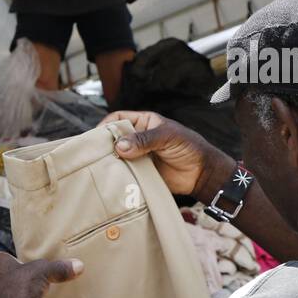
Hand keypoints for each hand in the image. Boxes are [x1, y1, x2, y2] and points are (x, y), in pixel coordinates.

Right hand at [101, 110, 230, 199]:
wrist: (201, 174)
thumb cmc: (189, 147)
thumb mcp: (167, 137)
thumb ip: (144, 140)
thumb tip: (119, 146)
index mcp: (143, 123)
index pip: (118, 119)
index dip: (106, 125)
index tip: (97, 136)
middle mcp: (137, 139)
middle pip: (113, 139)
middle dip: (104, 145)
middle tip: (95, 154)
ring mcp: (137, 156)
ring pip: (116, 157)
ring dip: (109, 162)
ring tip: (101, 167)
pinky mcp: (138, 173)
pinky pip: (123, 173)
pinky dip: (117, 175)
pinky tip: (112, 178)